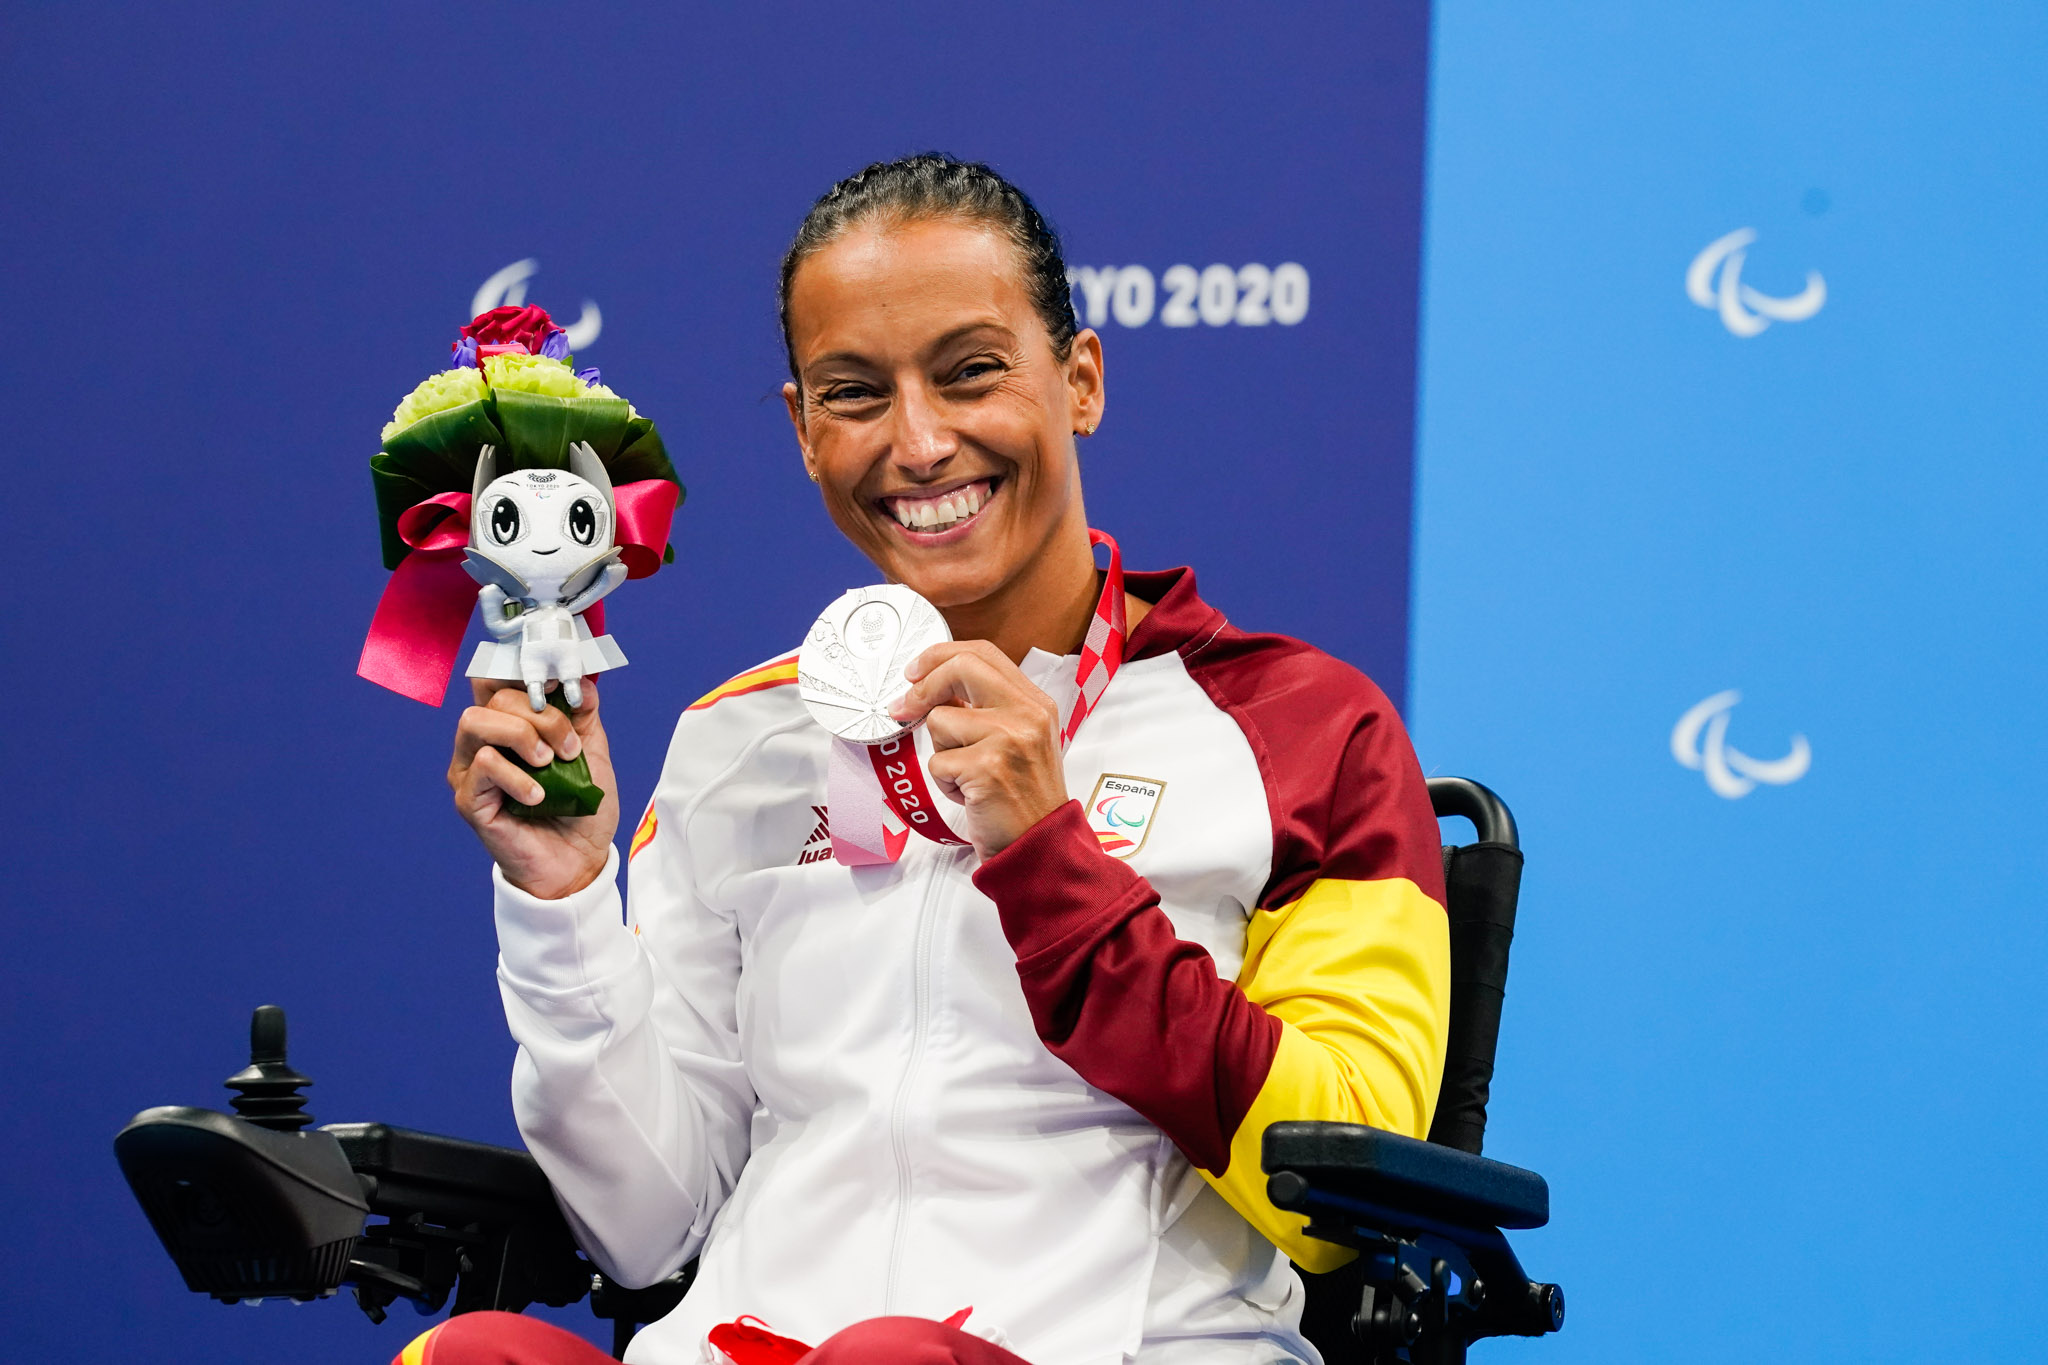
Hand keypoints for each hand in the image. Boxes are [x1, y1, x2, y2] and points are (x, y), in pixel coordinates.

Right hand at [449, 677, 617, 898]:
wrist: (579, 861)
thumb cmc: (580, 806)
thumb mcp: (591, 752)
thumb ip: (583, 714)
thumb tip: (582, 682)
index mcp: (508, 724)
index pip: (496, 678)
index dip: (523, 672)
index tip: (560, 686)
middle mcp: (482, 742)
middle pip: (493, 697)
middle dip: (541, 715)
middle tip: (567, 747)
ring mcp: (470, 770)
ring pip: (476, 722)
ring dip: (522, 735)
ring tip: (549, 764)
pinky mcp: (469, 799)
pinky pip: (484, 765)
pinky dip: (517, 775)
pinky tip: (538, 796)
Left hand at [889, 641, 1066, 858]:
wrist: (1040, 846)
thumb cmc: (1023, 798)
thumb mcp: (1020, 741)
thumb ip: (987, 709)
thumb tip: (929, 688)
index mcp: (1036, 703)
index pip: (983, 653)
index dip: (941, 656)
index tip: (915, 673)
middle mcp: (1027, 715)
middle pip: (960, 668)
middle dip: (923, 687)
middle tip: (904, 708)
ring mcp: (1009, 739)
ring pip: (939, 720)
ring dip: (941, 752)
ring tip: (966, 775)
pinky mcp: (987, 768)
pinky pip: (937, 761)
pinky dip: (944, 782)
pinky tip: (968, 794)